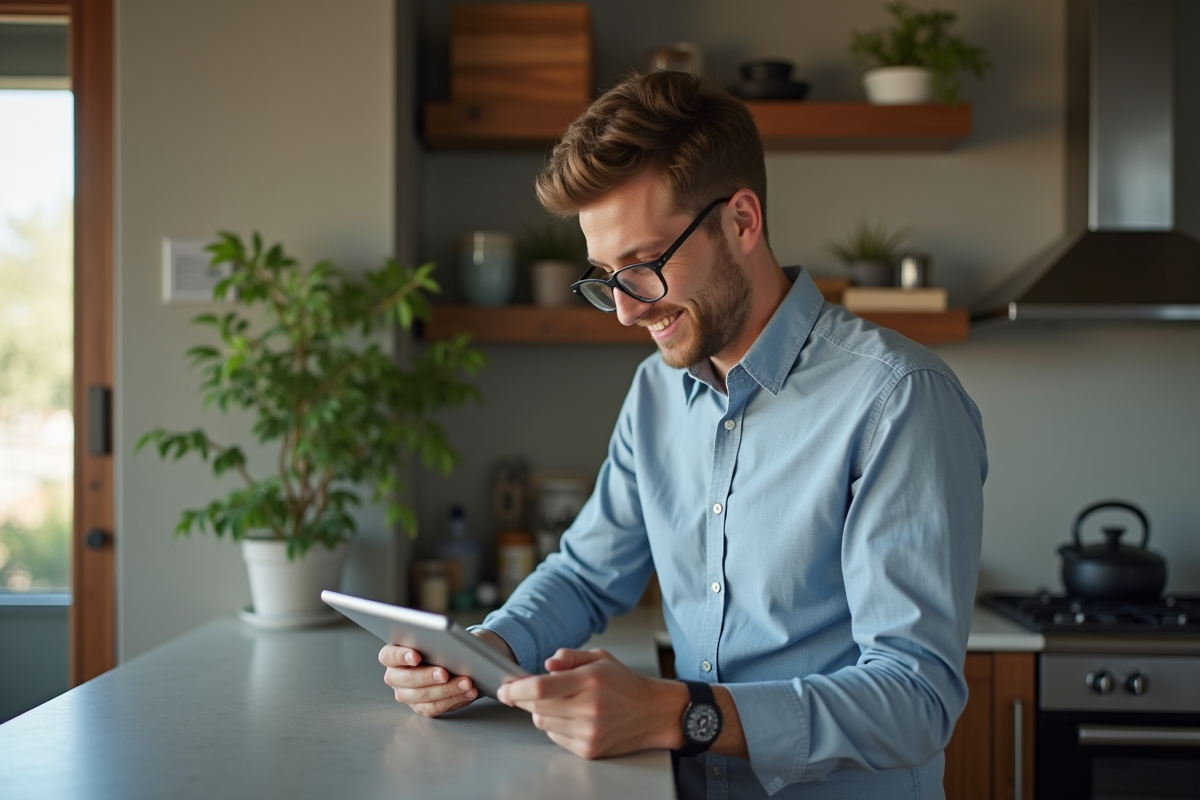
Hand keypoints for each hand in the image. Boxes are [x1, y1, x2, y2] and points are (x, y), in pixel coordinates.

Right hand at [379, 630, 513, 717]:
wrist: (452, 659)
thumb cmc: (440, 644)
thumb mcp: (437, 637)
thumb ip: (434, 639)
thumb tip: (447, 644)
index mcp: (392, 656)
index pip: (388, 656)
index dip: (401, 656)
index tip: (416, 656)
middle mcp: (395, 677)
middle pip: (408, 679)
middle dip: (428, 676)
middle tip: (445, 673)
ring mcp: (406, 695)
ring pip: (424, 696)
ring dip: (448, 689)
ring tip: (466, 682)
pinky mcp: (421, 707)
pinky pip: (436, 708)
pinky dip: (455, 699)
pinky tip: (469, 692)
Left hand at [496, 648, 687, 758]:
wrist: (653, 713)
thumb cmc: (625, 684)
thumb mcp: (599, 658)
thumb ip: (568, 657)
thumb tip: (546, 665)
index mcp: (589, 681)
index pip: (540, 688)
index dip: (516, 689)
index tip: (504, 689)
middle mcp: (588, 708)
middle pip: (536, 709)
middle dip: (526, 700)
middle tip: (530, 692)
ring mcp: (589, 732)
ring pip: (543, 724)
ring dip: (542, 713)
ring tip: (561, 703)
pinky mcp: (589, 749)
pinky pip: (556, 737)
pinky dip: (556, 727)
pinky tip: (572, 717)